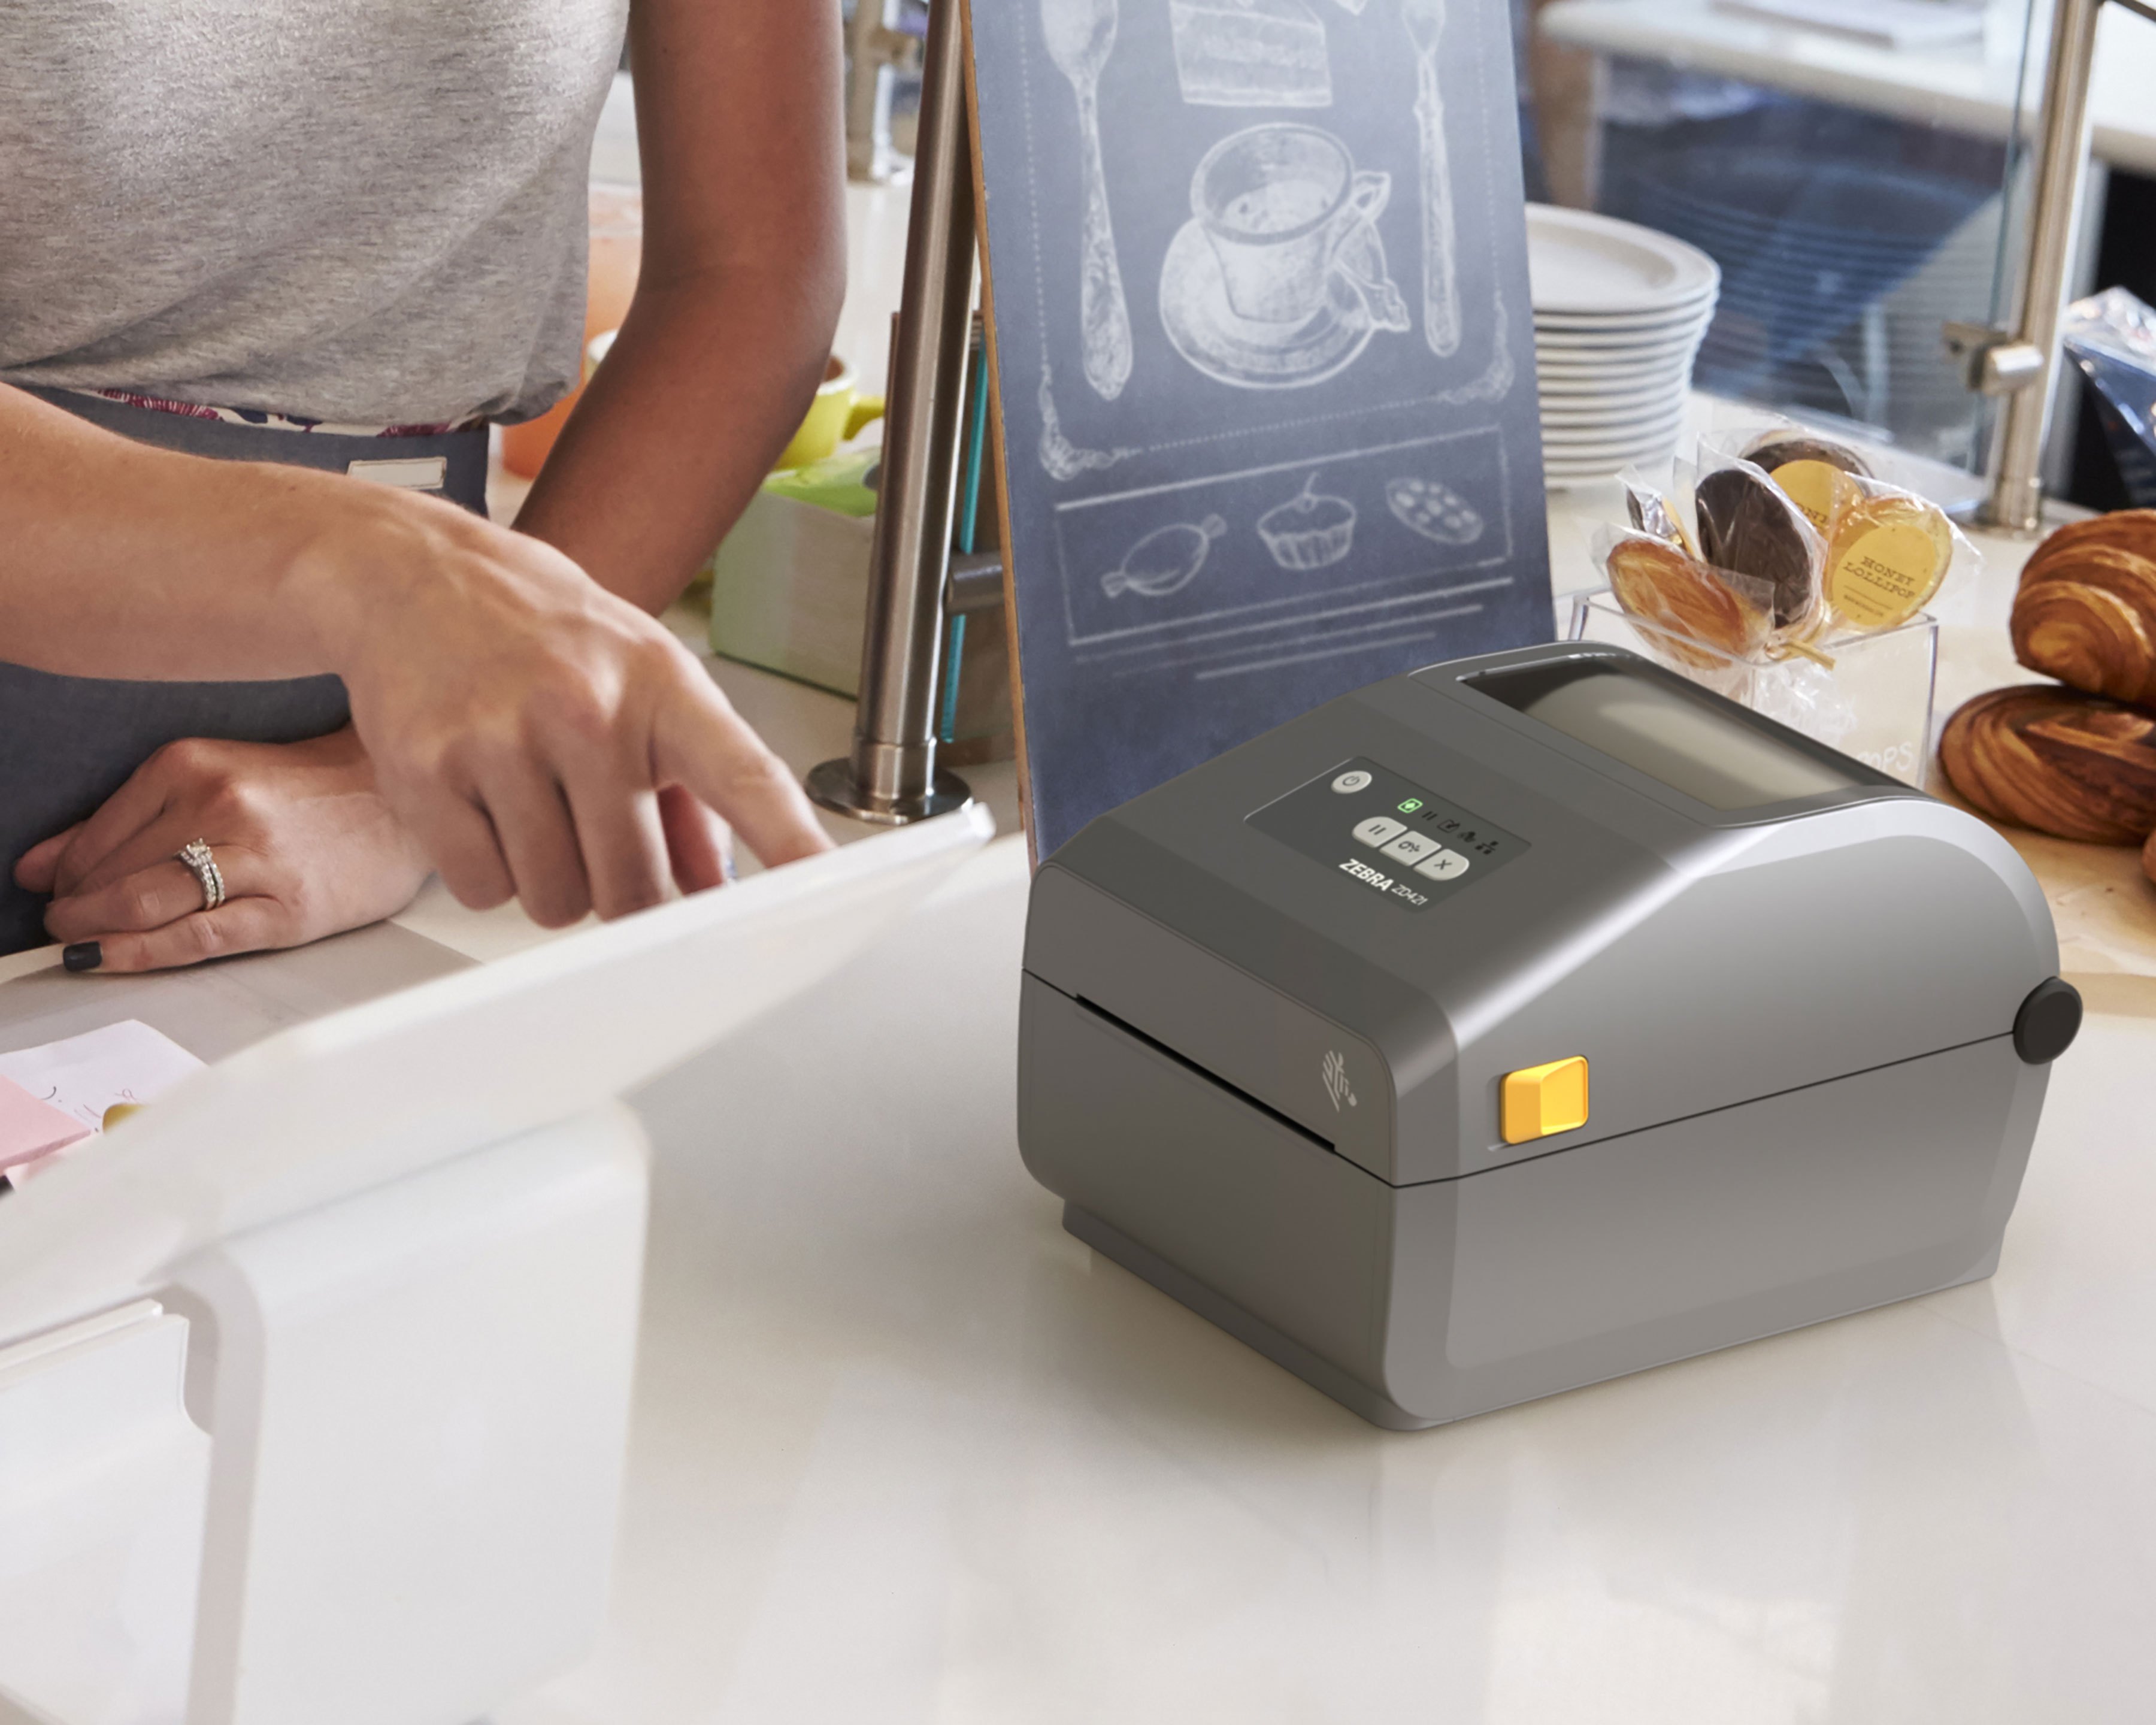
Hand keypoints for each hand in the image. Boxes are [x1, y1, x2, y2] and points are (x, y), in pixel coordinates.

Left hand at [14, 728, 431, 972]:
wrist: (403, 800)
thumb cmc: (315, 791)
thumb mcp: (219, 777)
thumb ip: (132, 815)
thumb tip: (44, 862)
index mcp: (196, 766)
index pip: (98, 831)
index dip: (61, 870)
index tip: (50, 889)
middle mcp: (222, 807)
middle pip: (115, 873)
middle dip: (73, 907)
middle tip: (62, 924)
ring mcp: (257, 860)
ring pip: (146, 904)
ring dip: (95, 931)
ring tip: (79, 943)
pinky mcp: (288, 909)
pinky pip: (197, 938)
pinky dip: (140, 954)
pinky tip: (111, 960)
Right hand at [301, 488, 830, 920]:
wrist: (412, 571)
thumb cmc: (540, 633)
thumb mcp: (640, 683)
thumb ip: (692, 792)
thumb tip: (714, 887)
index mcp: (660, 686)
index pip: (744, 776)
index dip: (790, 840)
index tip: (826, 885)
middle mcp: (587, 709)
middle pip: (634, 888)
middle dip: (618, 885)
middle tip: (590, 826)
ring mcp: (502, 738)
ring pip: (556, 900)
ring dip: (547, 879)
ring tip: (530, 802)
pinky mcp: (424, 771)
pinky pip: (481, 888)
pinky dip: (483, 868)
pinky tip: (479, 801)